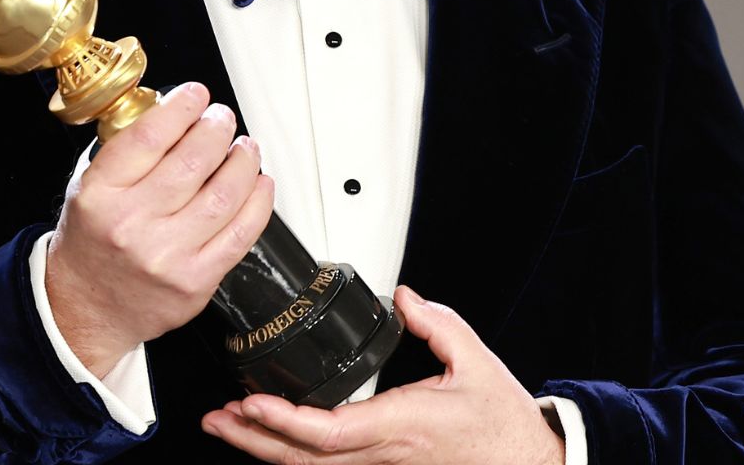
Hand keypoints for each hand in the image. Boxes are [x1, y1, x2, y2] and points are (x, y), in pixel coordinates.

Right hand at [45, 81, 275, 376]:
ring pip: (223, 194)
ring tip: (245, 147)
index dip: (181, 108)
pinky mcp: (196, 281)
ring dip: (243, 161)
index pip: (148, 137)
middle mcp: (131, 224)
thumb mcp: (87, 188)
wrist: (86, 309)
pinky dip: (258, 202)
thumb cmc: (92, 242)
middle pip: (192, 161)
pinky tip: (259, 183)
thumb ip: (126, 151)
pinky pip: (241, 233)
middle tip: (223, 119)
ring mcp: (166, 256)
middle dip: (217, 129)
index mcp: (100, 195)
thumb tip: (176, 111)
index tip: (196, 95)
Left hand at [201, 285, 565, 464]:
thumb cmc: (501, 421)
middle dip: (254, 438)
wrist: (526, 462)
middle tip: (218, 416)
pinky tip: (267, 440)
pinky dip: (290, 455)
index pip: (329, 431)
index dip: (285, 420)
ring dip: (264, 449)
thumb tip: (402, 296)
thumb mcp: (474, 360)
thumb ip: (436, 322)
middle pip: (303, 458)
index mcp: (400, 423)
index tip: (253, 401)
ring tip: (228, 425)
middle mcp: (382, 453)